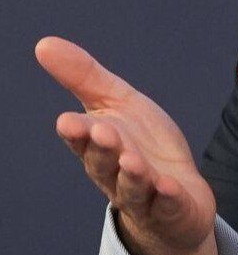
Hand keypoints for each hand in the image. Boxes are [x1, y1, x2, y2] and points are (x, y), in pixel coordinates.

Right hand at [35, 37, 218, 254]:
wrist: (178, 194)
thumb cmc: (143, 146)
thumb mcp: (118, 104)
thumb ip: (84, 77)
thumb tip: (44, 44)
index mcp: (99, 147)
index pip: (82, 140)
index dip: (77, 132)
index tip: (68, 121)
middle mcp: (115, 175)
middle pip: (104, 164)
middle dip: (103, 149)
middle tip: (102, 132)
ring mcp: (144, 196)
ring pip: (133, 188)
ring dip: (132, 175)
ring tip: (132, 161)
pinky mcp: (172, 210)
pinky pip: (168, 206)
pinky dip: (167, 197)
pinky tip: (169, 187)